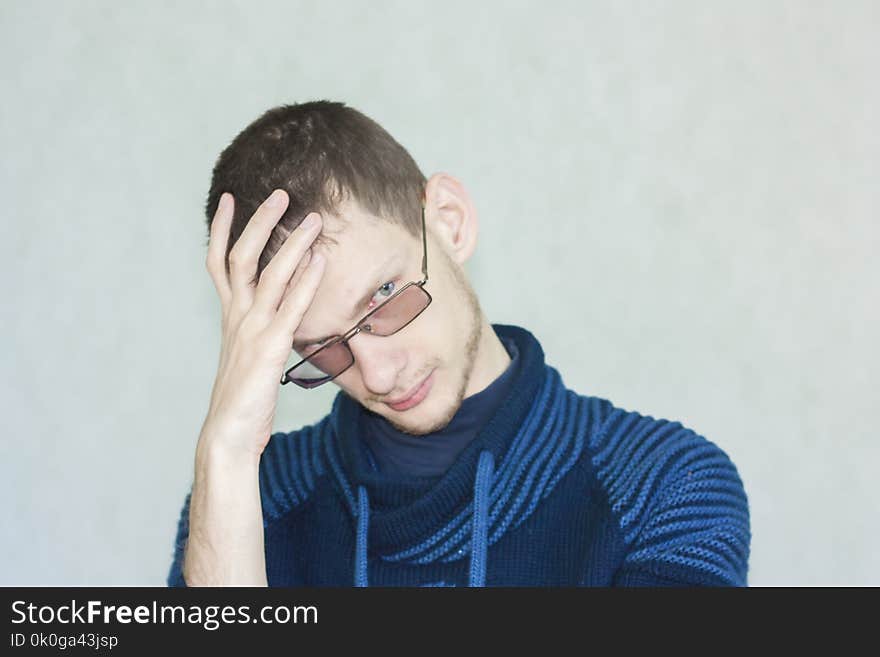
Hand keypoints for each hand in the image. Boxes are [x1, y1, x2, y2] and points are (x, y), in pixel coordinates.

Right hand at [200, 189, 324, 457]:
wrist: (228, 434)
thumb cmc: (242, 398)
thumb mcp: (248, 356)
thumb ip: (258, 331)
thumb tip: (278, 316)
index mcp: (230, 317)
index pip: (219, 262)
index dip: (220, 228)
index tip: (228, 198)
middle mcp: (237, 317)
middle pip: (241, 257)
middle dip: (259, 222)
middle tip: (279, 193)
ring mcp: (252, 330)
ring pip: (268, 275)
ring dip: (292, 243)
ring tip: (312, 218)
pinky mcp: (269, 348)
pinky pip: (291, 307)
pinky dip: (306, 281)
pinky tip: (321, 260)